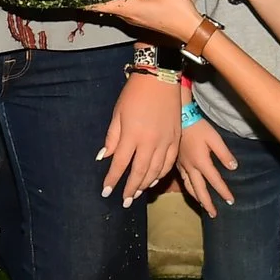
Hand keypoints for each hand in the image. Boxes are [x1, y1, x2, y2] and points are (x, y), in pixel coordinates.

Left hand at [98, 70, 181, 206]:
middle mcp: (150, 141)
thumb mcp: (118, 113)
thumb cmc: (134, 94)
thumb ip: (112, 137)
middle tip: (125, 201)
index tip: (106, 191)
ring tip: (137, 193)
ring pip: (155, 171)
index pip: (120, 164)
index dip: (113, 179)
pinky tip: (154, 180)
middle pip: (139, 172)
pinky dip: (161, 174)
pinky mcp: (176, 139)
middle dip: (130, 189)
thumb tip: (104, 157)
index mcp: (132, 134)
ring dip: (145, 184)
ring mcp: (165, 141)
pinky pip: (169, 163)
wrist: (160, 79)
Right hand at [176, 115, 238, 216]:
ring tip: (202, 205)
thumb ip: (224, 154)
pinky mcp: (177, 162)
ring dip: (196, 198)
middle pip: (199, 190)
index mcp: (201, 162)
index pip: (215, 181)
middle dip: (207, 203)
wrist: (179, 118)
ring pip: (189, 187)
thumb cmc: (198, 127)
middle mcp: (191, 167)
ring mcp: (182, 165)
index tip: (231, 201)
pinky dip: (188, 188)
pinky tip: (190, 189)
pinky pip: (183, 179)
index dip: (223, 192)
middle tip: (213, 214)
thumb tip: (233, 168)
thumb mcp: (215, 138)